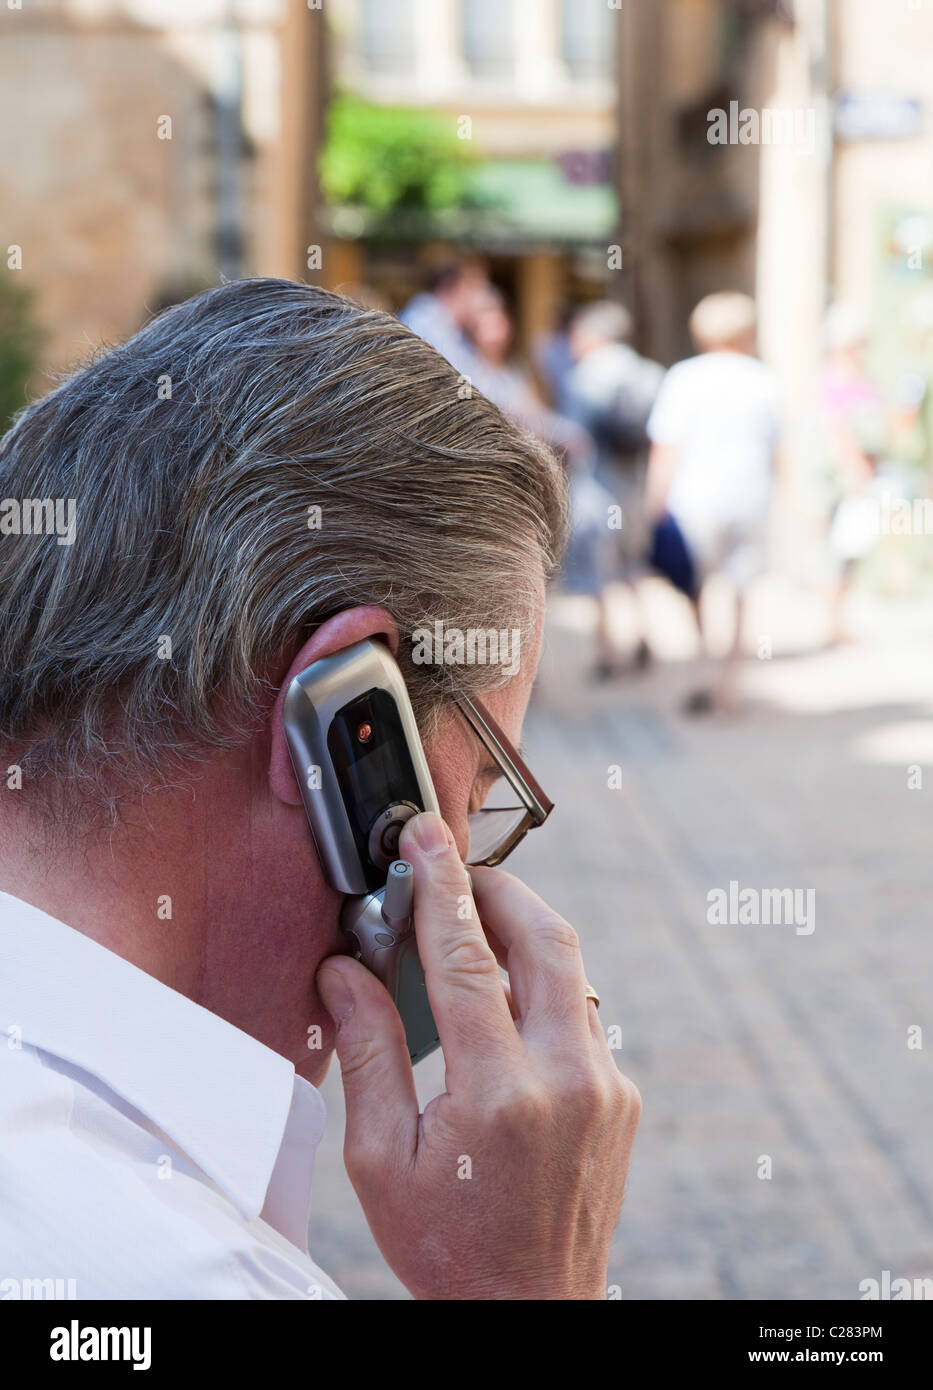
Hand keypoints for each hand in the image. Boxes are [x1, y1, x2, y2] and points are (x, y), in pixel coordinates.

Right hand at [316, 812, 640, 1299]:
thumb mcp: (380, 1157)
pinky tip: (500, 1006)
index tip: (424, 838)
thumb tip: (343, 971)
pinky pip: (579, 1014)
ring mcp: (603, 1086)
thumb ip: (367, 1051)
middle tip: (454, 873)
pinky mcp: (620, 1097)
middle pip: (545, 938)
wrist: (530, 1313)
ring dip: (522, 934)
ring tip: (469, 932)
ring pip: (570, 971)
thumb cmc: (445, 1243)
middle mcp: (564, 1078)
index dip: (439, 886)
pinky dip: (539, 989)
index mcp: (496, 1092)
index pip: (464, 956)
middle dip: (498, 889)